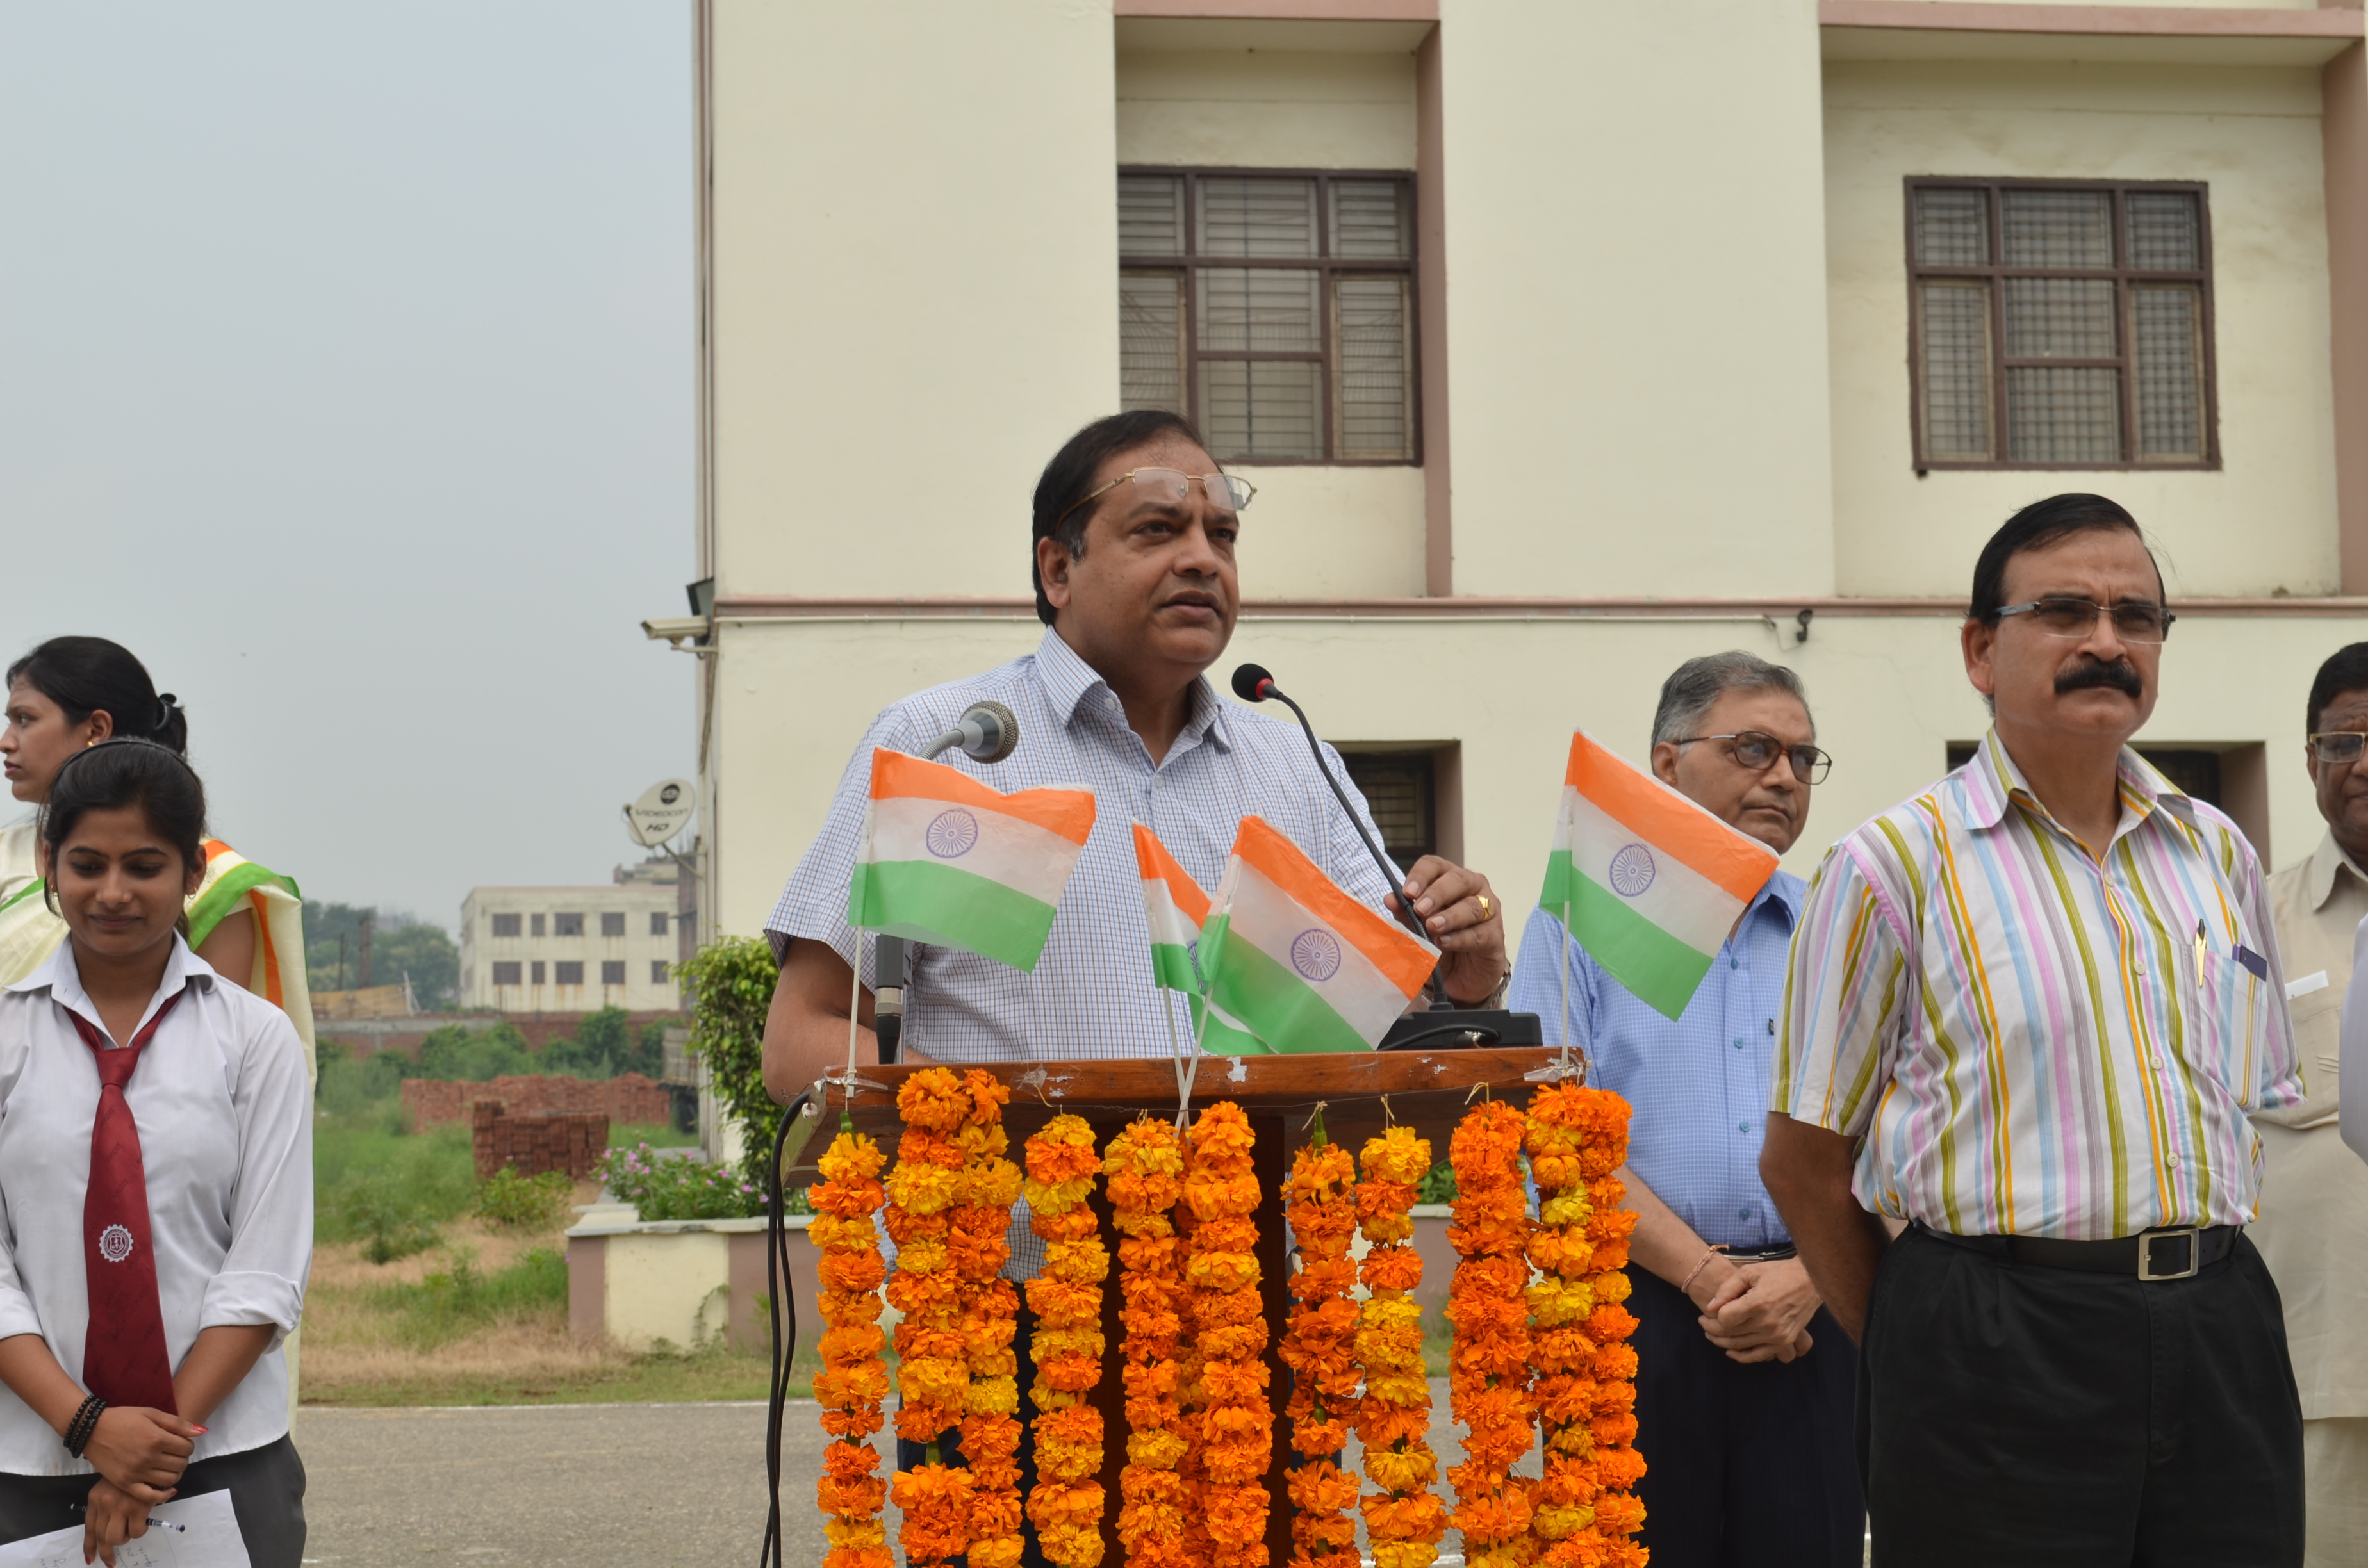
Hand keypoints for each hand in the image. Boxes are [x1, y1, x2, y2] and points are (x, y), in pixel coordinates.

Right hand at [81, 1407, 195, 1502]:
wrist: (92, 1429)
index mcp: (156, 1438)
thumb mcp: (152, 1413)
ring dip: (175, 1474)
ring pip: (169, 1480)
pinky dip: (162, 1495)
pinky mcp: (124, 1484)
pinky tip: (167, 1489)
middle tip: (174, 1454)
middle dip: (182, 1458)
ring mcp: (136, 1473)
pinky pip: (149, 1497)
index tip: (181, 1442)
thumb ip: (178, 1423)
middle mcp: (148, 1458)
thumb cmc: (123, 1418)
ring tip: (168, 1466)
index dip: (188, 1445)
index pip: (187, 1448)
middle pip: (180, 1464)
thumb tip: (201, 1432)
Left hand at [81, 1477, 161, 1566]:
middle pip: (101, 1537)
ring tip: (131, 1531)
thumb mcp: (112, 1486)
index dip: (89, 1546)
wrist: (149, 1458)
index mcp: (95, 1499)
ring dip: (125, 1539)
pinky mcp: (138, 1507)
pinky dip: (139, 1531)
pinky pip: (136, 1532)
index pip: (89, 1528)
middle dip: (106, 1552)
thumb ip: (107, 1505)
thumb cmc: (132, 1472)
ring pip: (116, 1538)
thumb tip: (109, 1528)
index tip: (90, 1558)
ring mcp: (120, 1506)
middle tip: (111, 1561)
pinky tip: (143, 1523)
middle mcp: (104, 1504)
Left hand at [1389, 857, 1507, 1005]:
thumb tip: (1390, 899)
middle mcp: (1473, 889)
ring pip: (1473, 906)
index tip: (1407, 892)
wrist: (1460, 977)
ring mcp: (1489, 911)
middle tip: (1420, 908)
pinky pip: (1479, 933)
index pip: (1435, 865)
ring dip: (1450, 916)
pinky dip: (1460, 938)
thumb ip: (1405, 914)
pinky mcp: (1495, 936)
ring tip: (1432, 927)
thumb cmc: (1440, 942)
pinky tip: (1444, 942)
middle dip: (1437, 893)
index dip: (1421, 875)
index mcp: (1449, 879)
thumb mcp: (1417, 929)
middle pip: (1458, 880)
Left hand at [1697, 1257, 1823, 1364]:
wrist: (1809, 1281)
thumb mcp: (1749, 1273)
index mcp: (1757, 1303)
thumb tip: (1710, 1307)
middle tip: (1703, 1323)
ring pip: (1741, 1346)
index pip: (1724, 1319)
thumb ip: (1727, 1289)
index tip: (1707, 1312)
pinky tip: (1730, 1352)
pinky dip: (1743, 1356)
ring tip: (1711, 1334)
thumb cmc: (1778, 1272)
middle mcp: (1767, 1323)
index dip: (1712, 1317)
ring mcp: (1777, 1335)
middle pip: (1730, 1334)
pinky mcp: (1784, 1341)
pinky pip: (1759, 1355)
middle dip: (1712, 1330)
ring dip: (1722, 1342)